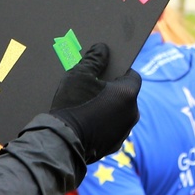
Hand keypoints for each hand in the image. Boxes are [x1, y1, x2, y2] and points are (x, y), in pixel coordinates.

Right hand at [50, 43, 140, 162]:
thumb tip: (102, 48)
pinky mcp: (114, 145)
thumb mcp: (78, 76)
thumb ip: (93, 59)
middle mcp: (132, 113)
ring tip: (85, 106)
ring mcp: (124, 131)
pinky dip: (102, 125)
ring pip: (119, 114)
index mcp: (127, 94)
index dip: (119, 71)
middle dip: (111, 91)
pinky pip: (111, 129)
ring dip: (107, 108)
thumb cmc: (72, 105)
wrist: (62, 142)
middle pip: (125, 96)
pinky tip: (84, 122)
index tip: (105, 71)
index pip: (132, 76)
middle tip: (91, 89)